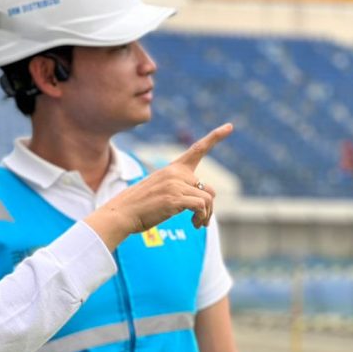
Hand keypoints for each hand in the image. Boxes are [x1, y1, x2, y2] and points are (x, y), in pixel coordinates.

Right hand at [85, 124, 231, 248]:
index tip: (230, 126)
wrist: (122, 212)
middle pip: (208, 188)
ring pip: (208, 199)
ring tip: (197, 225)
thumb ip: (184, 189)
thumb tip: (209, 199)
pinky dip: (201, 217)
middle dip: (209, 207)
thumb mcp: (163, 190)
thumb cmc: (142, 205)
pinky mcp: (174, 198)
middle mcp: (175, 173)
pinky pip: (201, 206)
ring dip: (207, 215)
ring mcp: (175, 185)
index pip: (198, 149)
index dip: (215, 137)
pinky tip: (193, 225)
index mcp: (173, 168)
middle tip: (201, 221)